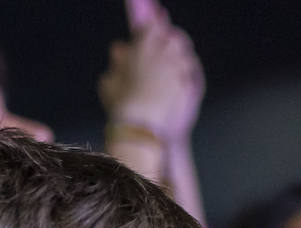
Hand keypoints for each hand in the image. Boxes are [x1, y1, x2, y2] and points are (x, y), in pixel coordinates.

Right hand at [99, 5, 203, 143]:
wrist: (141, 125)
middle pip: (174, 39)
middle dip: (171, 43)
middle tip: (167, 49)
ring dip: (181, 58)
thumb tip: (119, 50)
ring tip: (176, 65)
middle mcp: (163, 56)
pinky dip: (187, 76)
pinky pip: (190, 76)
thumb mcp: (110, 82)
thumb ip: (117, 64)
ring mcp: (177, 71)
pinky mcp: (186, 87)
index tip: (148, 38)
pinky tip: (182, 82)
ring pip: (185, 56)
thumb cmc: (120, 104)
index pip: (152, 29)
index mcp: (143, 49)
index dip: (151, 33)